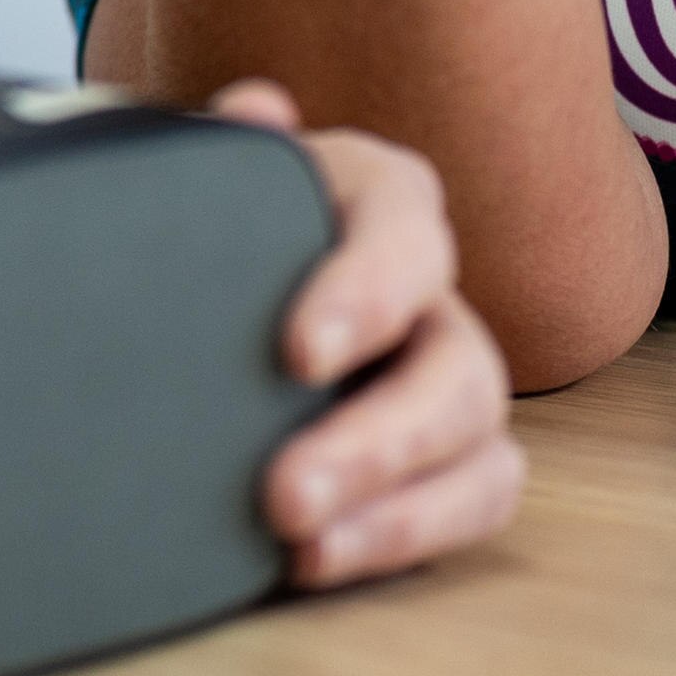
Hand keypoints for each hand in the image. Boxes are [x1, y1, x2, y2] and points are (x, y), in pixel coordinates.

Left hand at [204, 81, 523, 587]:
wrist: (196, 294)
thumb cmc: (206, 228)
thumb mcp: (200, 181)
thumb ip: (217, 152)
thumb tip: (255, 112)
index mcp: (376, 200)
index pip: (405, 226)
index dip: (369, 287)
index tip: (297, 354)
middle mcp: (429, 289)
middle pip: (457, 361)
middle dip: (379, 438)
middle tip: (284, 494)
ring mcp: (446, 375)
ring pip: (478, 439)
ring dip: (398, 504)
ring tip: (299, 543)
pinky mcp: (447, 456)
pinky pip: (473, 498)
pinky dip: (407, 534)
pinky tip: (314, 562)